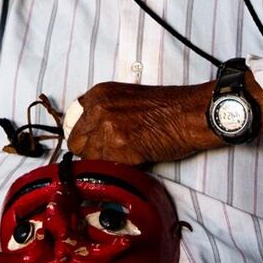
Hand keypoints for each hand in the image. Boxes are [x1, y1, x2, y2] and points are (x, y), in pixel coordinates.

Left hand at [65, 81, 218, 163]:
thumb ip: (104, 110)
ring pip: (88, 158)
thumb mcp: (126, 98)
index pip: (73, 121)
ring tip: (125, 156)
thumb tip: (91, 132)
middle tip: (110, 153)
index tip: (92, 142)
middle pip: (76, 141)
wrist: (190, 114)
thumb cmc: (167, 107)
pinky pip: (104, 166)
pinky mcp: (118, 146)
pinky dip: (116, 168)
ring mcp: (106, 127)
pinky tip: (133, 159)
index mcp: (99, 94)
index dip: (84, 135)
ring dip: (104, 161)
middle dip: (90, 151)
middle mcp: (98, 108)